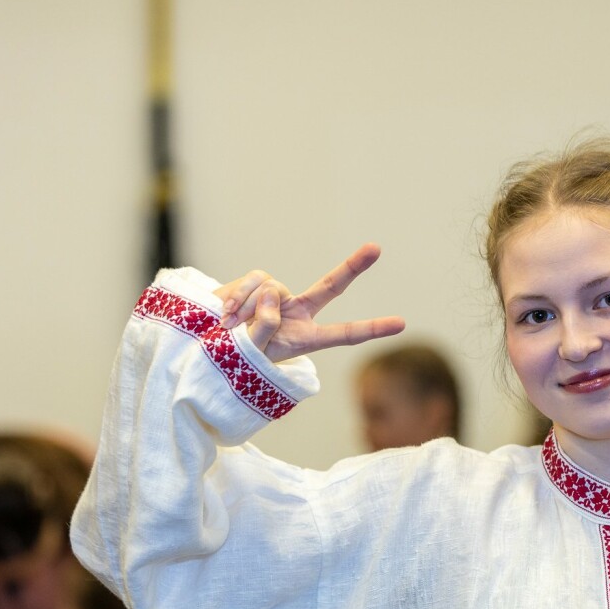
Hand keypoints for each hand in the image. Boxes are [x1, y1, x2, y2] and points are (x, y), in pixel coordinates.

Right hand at [215, 243, 405, 361]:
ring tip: (232, 327)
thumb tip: (273, 290)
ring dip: (249, 307)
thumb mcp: (254, 354)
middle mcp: (297, 314)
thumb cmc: (234, 360)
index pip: (344, 334)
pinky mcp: (257, 284)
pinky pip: (254, 279)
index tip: (402, 324)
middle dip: (352, 267)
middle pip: (330, 287)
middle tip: (376, 248)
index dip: (371, 329)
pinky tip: (226, 313)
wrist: (207, 347)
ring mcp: (277, 297)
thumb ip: (266, 326)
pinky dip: (238, 295)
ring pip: (273, 287)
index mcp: (305, 339)